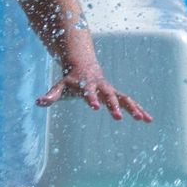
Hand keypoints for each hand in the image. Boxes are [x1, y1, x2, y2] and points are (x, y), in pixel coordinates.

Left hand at [37, 68, 151, 121]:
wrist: (84, 66)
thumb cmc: (71, 80)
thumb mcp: (59, 87)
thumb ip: (51, 95)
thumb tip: (38, 102)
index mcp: (86, 85)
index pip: (88, 92)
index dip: (91, 98)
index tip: (95, 107)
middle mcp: (101, 87)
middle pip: (109, 95)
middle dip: (113, 106)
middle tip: (117, 117)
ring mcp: (111, 90)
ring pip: (123, 98)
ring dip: (132, 108)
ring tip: (142, 119)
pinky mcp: (117, 95)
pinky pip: (130, 102)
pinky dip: (139, 109)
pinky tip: (149, 120)